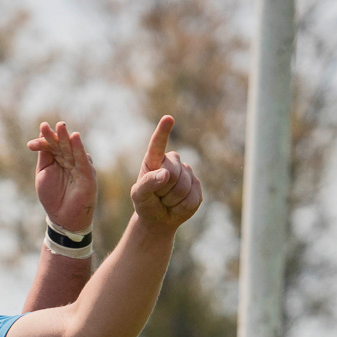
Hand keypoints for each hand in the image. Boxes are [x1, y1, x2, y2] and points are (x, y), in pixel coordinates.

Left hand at [27, 121, 96, 234]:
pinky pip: (82, 159)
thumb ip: (44, 156)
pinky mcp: (87, 174)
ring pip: (72, 149)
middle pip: (61, 144)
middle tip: (44, 126)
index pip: (51, 146)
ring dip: (66, 137)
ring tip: (60, 126)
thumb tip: (40, 137)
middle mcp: (70, 160)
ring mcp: (79, 166)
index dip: (42, 143)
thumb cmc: (52, 196)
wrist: (62, 217)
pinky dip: (79, 148)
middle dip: (54, 135)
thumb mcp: (43, 174)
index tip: (30, 145)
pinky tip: (75, 138)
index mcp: (58, 159)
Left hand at [128, 116, 201, 231]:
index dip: (163, 132)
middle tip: (158, 196)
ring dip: (172, 201)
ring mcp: (187, 173)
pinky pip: (192, 198)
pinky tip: (177, 206)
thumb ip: (147, 184)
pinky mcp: (197, 187)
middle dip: (164, 189)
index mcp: (154, 160)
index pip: (158, 144)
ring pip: (183, 187)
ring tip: (166, 201)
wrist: (159, 217)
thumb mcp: (139, 196)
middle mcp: (172, 162)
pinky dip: (181, 208)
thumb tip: (165, 173)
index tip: (168, 119)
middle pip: (173, 173)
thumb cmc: (146, 203)